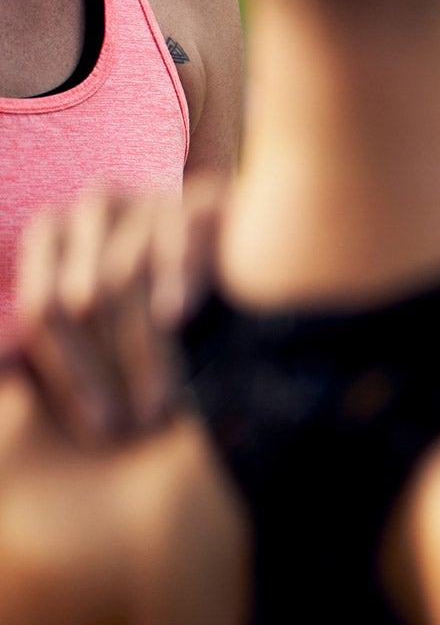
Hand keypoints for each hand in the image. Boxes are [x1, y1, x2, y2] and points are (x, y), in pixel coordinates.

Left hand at [10, 182, 222, 444]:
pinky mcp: (201, 199)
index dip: (68, 371)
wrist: (233, 240)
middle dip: (108, 370)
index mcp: (52, 229)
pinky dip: (178, 281)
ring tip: (162, 404)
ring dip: (146, 353)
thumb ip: (44, 339)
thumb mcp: (92, 316)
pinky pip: (181, 244)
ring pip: (128, 280)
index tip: (99, 426)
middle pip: (84, 299)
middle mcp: (94, 205)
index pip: (45, 308)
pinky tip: (175, 319)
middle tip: (135, 425)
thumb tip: (2, 364)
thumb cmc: (157, 291)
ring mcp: (148, 198)